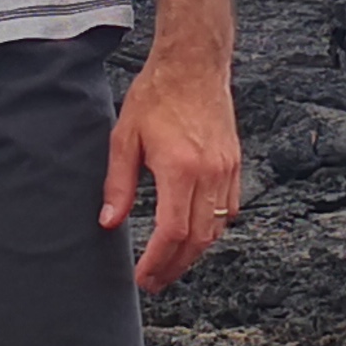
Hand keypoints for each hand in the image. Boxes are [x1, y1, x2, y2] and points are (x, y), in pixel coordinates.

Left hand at [100, 48, 241, 293]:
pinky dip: (213, 228)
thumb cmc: (157, 94)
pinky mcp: (235, 163)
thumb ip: (118, 184)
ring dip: (194, 252)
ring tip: (171, 263)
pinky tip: (195, 234)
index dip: (158, 261)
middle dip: (175, 266)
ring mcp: (227, 169)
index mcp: (179, 168)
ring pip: (217, 228)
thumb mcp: (125, 137)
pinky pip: (229, 209)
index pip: (172, 231)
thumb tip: (110, 221)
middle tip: (155, 281)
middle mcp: (209, 173)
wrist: (194, 64)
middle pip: (198, 239)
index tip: (144, 277)